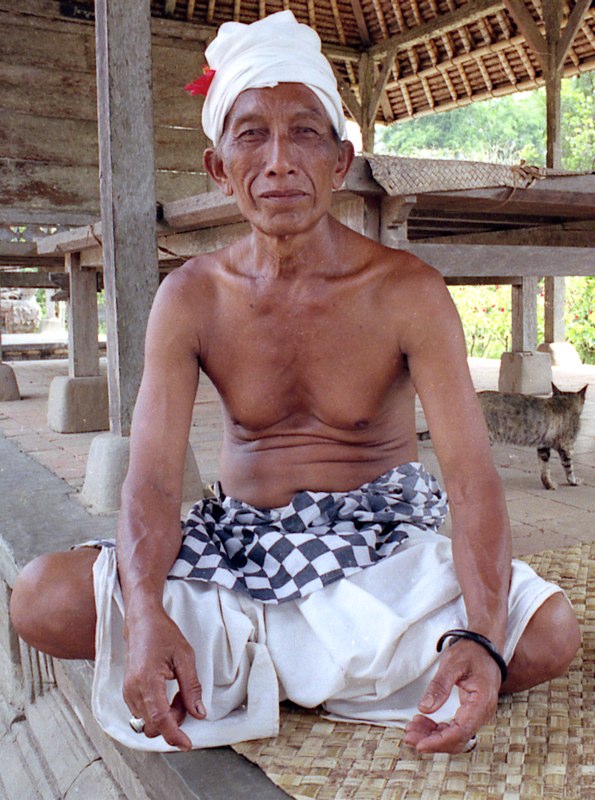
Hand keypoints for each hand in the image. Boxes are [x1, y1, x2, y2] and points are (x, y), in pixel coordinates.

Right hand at [123, 607, 205, 750]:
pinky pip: (142, 713)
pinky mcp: (127, 691)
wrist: (142, 622)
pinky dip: (157, 711)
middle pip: (152, 726)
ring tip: (177, 694)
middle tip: (186, 701)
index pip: (160, 719)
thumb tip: (199, 713)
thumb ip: (192, 687)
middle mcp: (133, 689)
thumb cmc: (162, 634)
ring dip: (165, 717)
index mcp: (147, 680)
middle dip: (172, 722)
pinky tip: (167, 694)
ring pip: (147, 722)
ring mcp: (128, 691)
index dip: (174, 736)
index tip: (187, 744)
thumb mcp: (185, 656)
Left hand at [404, 640, 500, 753]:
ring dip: (432, 736)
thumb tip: (425, 708)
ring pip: (455, 736)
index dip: (439, 741)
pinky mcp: (470, 713)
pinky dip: (438, 729)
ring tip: (411, 729)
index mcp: (481, 702)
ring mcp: (477, 715)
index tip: (419, 744)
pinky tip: (422, 722)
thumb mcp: (452, 664)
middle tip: (408, 736)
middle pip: (457, 738)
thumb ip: (439, 686)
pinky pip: (454, 727)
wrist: (484, 647)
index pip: (461, 731)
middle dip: (432, 741)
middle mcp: (482, 713)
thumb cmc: (471, 653)